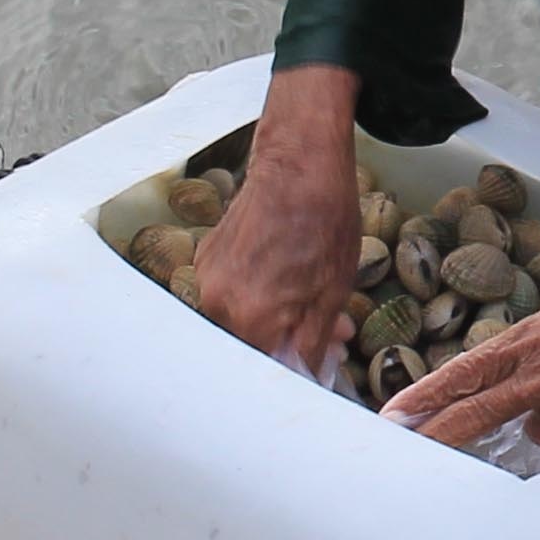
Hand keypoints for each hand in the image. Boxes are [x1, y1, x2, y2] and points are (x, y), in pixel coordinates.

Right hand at [197, 64, 369, 369]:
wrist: (298, 165)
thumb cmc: (322, 223)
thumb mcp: (332, 292)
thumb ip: (311, 342)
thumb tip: (305, 374)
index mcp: (250, 319)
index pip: (269, 370)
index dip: (299, 370)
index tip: (321, 362)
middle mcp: (218, 304)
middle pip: (252, 346)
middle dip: (290, 344)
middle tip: (330, 332)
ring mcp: (207, 279)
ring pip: (241, 319)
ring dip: (275, 319)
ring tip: (312, 297)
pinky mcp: (206, 258)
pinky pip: (231, 293)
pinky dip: (257, 294)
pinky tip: (286, 275)